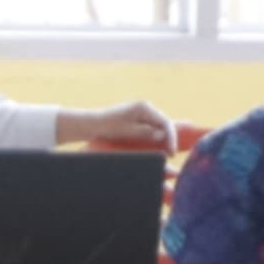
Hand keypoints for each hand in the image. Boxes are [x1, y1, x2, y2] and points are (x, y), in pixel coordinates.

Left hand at [61, 100, 175, 148]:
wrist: (92, 124)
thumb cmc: (108, 126)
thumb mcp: (127, 131)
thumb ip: (145, 132)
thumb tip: (162, 135)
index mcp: (144, 107)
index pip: (165, 122)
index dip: (171, 137)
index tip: (171, 152)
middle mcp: (145, 108)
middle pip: (164, 124)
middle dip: (169, 139)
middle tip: (170, 155)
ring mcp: (142, 114)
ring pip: (159, 127)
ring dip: (163, 139)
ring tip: (166, 153)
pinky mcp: (137, 120)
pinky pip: (152, 129)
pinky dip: (155, 138)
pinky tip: (158, 148)